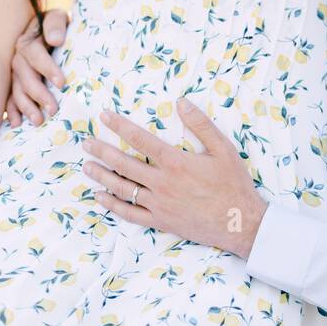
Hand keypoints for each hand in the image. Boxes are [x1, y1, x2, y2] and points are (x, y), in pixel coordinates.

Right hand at [5, 8, 68, 126]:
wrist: (52, 32)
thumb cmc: (59, 27)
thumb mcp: (59, 18)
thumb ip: (56, 25)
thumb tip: (56, 40)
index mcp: (28, 40)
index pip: (34, 53)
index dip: (47, 68)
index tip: (61, 83)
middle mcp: (18, 57)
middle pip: (24, 76)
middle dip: (38, 94)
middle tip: (53, 110)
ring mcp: (14, 72)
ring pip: (16, 89)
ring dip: (25, 106)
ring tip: (39, 121)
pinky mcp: (15, 84)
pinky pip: (9, 98)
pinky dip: (11, 111)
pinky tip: (16, 124)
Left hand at [81, 98, 267, 256]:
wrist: (240, 223)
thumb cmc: (234, 184)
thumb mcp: (223, 149)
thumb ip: (201, 125)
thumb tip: (181, 102)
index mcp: (176, 162)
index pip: (140, 140)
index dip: (120, 126)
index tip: (104, 117)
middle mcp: (162, 183)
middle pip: (124, 163)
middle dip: (102, 151)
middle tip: (86, 142)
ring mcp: (159, 204)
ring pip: (122, 188)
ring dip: (102, 176)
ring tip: (86, 166)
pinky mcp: (160, 221)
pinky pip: (130, 213)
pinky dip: (112, 205)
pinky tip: (100, 196)